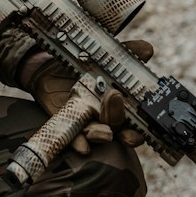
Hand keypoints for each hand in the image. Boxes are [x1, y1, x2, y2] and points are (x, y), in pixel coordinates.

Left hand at [24, 38, 154, 152]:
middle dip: (118, 119)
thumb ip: (124, 52)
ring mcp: (85, 123)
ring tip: (103, 132)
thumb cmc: (82, 65)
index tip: (140, 131)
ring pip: (96, 136)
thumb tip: (147, 49)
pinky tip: (83, 146)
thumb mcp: (103, 56)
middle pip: (117, 127)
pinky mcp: (67, 125)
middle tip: (114, 99)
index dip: (138, 131)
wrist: (48, 68)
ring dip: (101, 135)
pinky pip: (73, 139)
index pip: (134, 124)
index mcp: (120, 104)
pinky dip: (79, 143)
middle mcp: (104, 118)